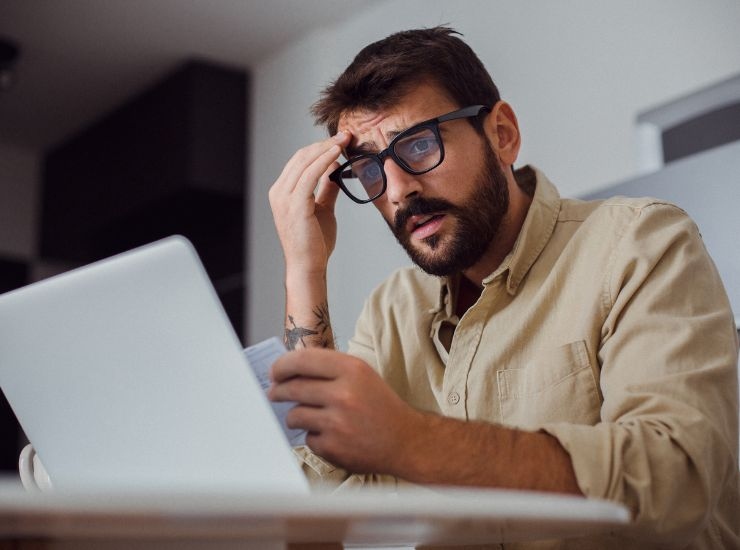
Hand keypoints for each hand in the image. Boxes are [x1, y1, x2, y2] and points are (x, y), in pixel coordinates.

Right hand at [268, 132, 351, 275]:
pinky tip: (337, 155)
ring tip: (345, 140)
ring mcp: (284, 198)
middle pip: (301, 157)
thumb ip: (326, 190)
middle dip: (324, 143)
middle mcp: (279, 192)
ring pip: (305, 162)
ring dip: (327, 148)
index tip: (340, 141)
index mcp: (282, 192)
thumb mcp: (322, 209)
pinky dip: (324, 161)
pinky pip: (310, 175)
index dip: (320, 148)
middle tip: (346, 135)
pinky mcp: (295, 204)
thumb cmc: (314, 242)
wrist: (308, 266)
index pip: (299, 161)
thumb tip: (335, 172)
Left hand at [269, 349, 421, 474]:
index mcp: (352, 370)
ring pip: (294, 415)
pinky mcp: (333, 447)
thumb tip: (290, 370)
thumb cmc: (382, 407)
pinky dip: (315, 437)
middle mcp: (344, 394)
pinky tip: (331, 435)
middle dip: (278, 391)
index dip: (282, 365)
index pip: (302, 360)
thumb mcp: (362, 376)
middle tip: (275, 392)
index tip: (274, 371)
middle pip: (292, 388)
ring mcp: (337, 422)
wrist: (406, 441)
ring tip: (309, 417)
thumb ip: (330, 370)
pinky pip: (307, 438)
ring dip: (296, 416)